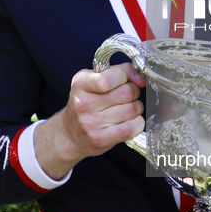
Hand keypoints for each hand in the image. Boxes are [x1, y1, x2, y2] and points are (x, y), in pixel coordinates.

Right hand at [34, 62, 145, 179]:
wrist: (70, 134)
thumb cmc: (87, 105)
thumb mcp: (94, 81)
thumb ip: (119, 72)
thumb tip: (141, 79)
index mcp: (80, 83)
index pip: (109, 78)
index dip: (125, 76)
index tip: (126, 80)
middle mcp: (83, 103)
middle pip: (127, 93)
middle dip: (133, 92)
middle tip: (127, 97)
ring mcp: (91, 124)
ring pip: (132, 109)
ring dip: (136, 108)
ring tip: (127, 109)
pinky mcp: (100, 139)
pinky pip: (132, 127)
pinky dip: (137, 123)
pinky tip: (130, 122)